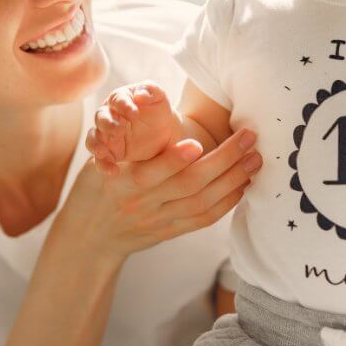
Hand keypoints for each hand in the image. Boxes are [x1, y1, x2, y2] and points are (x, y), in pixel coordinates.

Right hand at [60, 127, 261, 261]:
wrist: (90, 236)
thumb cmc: (99, 186)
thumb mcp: (102, 162)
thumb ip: (128, 146)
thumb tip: (158, 109)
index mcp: (122, 182)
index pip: (151, 172)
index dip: (174, 159)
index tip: (196, 142)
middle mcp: (141, 203)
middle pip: (188, 185)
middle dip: (223, 160)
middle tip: (248, 139)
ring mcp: (157, 221)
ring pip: (202, 203)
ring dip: (233, 180)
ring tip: (254, 160)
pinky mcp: (169, 233)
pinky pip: (203, 220)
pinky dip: (226, 204)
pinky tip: (242, 186)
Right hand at [84, 81, 182, 174]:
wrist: (164, 134)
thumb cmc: (159, 110)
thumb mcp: (160, 98)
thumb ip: (151, 91)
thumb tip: (140, 95)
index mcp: (121, 99)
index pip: (117, 99)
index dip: (124, 105)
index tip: (134, 113)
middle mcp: (109, 115)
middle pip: (101, 117)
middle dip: (107, 124)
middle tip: (119, 130)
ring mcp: (106, 135)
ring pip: (94, 138)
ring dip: (96, 144)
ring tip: (103, 152)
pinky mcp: (109, 152)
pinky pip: (100, 159)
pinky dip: (103, 164)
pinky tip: (113, 170)